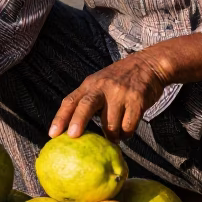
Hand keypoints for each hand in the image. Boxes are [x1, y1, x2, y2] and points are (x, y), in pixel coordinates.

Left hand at [49, 53, 166, 141]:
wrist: (148, 64)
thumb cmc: (120, 79)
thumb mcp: (100, 83)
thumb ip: (88, 100)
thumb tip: (73, 130)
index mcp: (90, 84)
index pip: (70, 101)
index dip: (60, 118)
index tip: (52, 134)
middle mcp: (103, 87)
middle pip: (86, 105)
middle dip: (78, 121)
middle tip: (73, 136)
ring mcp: (120, 93)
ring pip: (110, 124)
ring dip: (112, 136)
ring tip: (114, 137)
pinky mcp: (137, 100)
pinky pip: (128, 126)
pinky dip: (126, 134)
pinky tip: (126, 132)